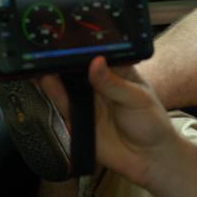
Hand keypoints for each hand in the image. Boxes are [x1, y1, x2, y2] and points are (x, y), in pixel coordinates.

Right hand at [38, 57, 178, 185]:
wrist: (150, 158)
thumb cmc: (151, 123)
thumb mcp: (138, 99)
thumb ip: (114, 84)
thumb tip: (96, 63)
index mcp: (117, 72)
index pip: (98, 54)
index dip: (86, 47)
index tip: (74, 38)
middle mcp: (99, 84)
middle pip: (78, 67)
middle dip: (65, 58)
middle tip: (53, 48)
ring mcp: (88, 101)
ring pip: (66, 84)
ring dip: (54, 73)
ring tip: (45, 62)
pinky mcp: (79, 120)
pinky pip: (64, 105)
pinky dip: (54, 94)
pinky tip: (47, 82)